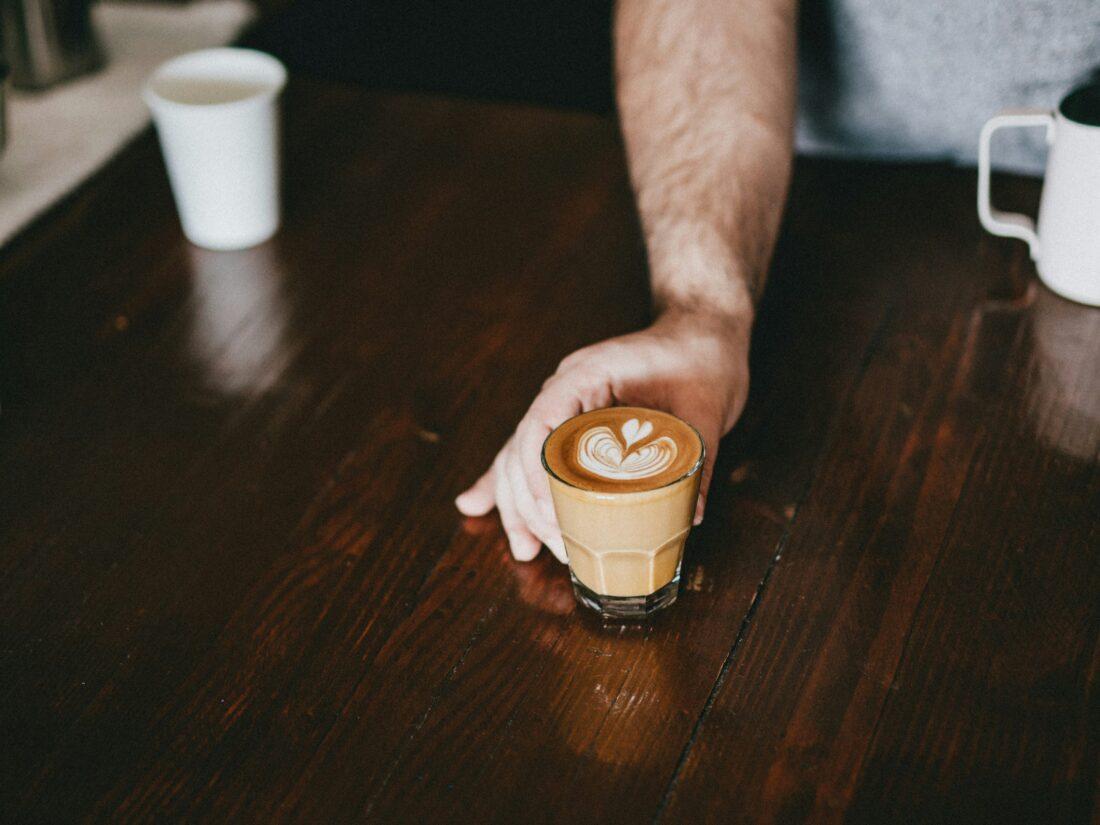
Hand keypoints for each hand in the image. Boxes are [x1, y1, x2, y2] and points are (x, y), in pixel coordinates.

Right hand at [455, 309, 750, 562]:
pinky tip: (476, 507)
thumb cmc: (703, 359)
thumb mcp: (706, 408)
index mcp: (588, 374)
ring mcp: (565, 404)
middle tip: (554, 547)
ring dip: (517, 503)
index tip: (549, 513)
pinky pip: (533, 454)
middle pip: (522, 446)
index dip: (535, 470)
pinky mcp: (574, 420)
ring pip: (519, 455)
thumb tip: (692, 514)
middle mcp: (565, 389)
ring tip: (524, 549)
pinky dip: (513, 484)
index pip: (541, 421)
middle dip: (527, 502)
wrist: (703, 331)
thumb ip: (698, 459)